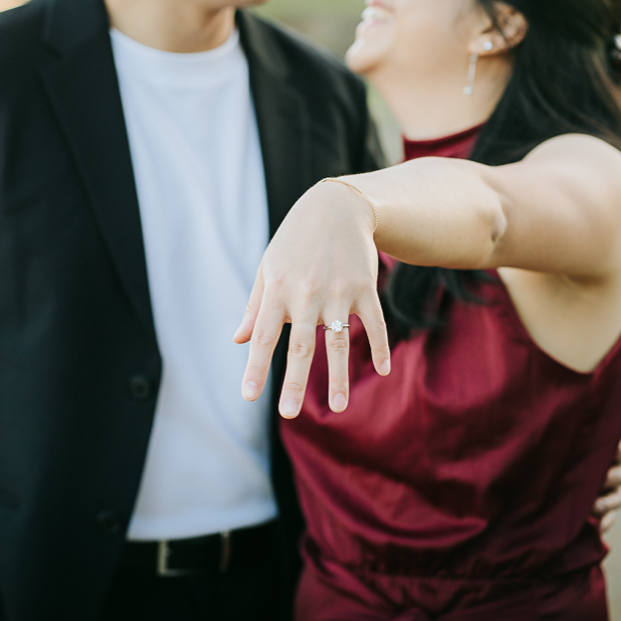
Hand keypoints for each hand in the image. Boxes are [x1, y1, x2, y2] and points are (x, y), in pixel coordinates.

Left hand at [234, 181, 389, 417]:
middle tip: (288, 414)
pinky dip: (379, 347)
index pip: (263, 336)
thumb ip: (255, 307)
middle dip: (294, 382)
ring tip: (338, 408)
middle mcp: (306, 293)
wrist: (335, 207)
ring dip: (337, 377)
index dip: (256, 367)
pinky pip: (373, 323)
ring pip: (337, 341)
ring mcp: (338, 291)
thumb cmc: (294, 241)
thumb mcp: (268, 268)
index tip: (249, 396)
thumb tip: (238, 341)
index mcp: (277, 290)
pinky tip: (382, 371)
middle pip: (300, 346)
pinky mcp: (364, 287)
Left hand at [591, 407, 620, 532]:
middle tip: (601, 479)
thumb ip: (617, 400)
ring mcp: (611, 484)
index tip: (614, 449)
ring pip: (617, 496)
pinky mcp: (599, 501)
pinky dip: (604, 523)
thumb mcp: (594, 407)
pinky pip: (606, 516)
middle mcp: (619, 463)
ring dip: (609, 502)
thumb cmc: (583, 419)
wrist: (564, 440)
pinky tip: (598, 528)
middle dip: (615, 477)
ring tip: (594, 507)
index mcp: (620, 440)